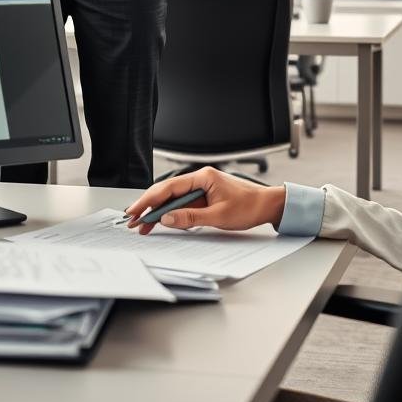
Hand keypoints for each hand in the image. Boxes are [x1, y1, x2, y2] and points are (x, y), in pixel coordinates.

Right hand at [124, 167, 285, 233]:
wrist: (268, 205)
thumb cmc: (249, 206)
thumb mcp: (219, 216)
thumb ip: (191, 218)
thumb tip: (168, 219)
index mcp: (202, 177)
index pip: (170, 188)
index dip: (150, 200)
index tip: (137, 210)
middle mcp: (200, 179)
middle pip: (168, 192)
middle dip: (149, 205)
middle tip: (133, 218)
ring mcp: (202, 187)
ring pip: (174, 199)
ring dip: (159, 211)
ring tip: (144, 224)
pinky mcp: (205, 197)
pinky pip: (183, 204)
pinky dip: (172, 213)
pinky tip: (163, 222)